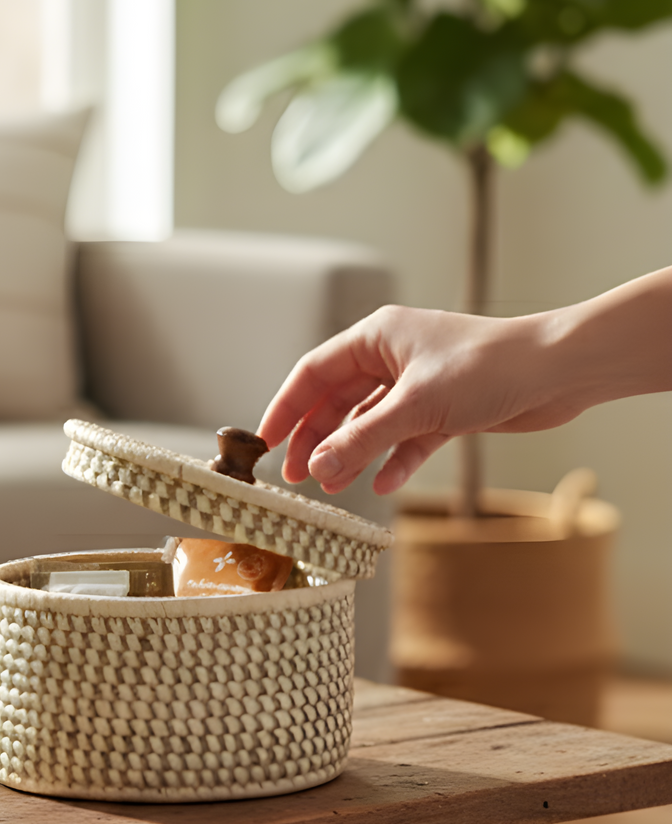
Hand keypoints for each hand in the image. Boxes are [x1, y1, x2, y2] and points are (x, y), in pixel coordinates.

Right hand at [257, 305, 585, 495]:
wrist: (557, 372)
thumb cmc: (488, 367)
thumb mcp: (415, 406)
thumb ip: (362, 438)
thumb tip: (318, 466)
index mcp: (376, 337)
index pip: (313, 372)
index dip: (286, 407)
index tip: (266, 442)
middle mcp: (393, 356)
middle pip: (338, 400)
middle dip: (317, 438)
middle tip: (298, 476)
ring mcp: (419, 383)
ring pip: (371, 422)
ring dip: (353, 453)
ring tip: (335, 486)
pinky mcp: (445, 408)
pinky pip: (407, 437)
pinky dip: (394, 458)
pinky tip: (385, 482)